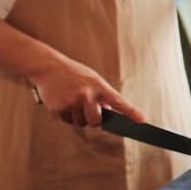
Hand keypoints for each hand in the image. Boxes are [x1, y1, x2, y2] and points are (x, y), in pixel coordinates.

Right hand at [30, 57, 145, 126]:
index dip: (131, 112)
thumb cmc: (73, 73)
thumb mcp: (92, 80)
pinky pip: (67, 121)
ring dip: (77, 116)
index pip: (118, 101)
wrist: (48, 66)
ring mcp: (73, 101)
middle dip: (93, 119)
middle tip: (86, 108)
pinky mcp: (59, 108)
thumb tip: (108, 113)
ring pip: (80, 122)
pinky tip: (62, 101)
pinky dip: (65, 115)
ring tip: (71, 99)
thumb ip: (101, 96)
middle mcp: (87, 94)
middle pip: (96, 121)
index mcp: (99, 86)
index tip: (142, 121)